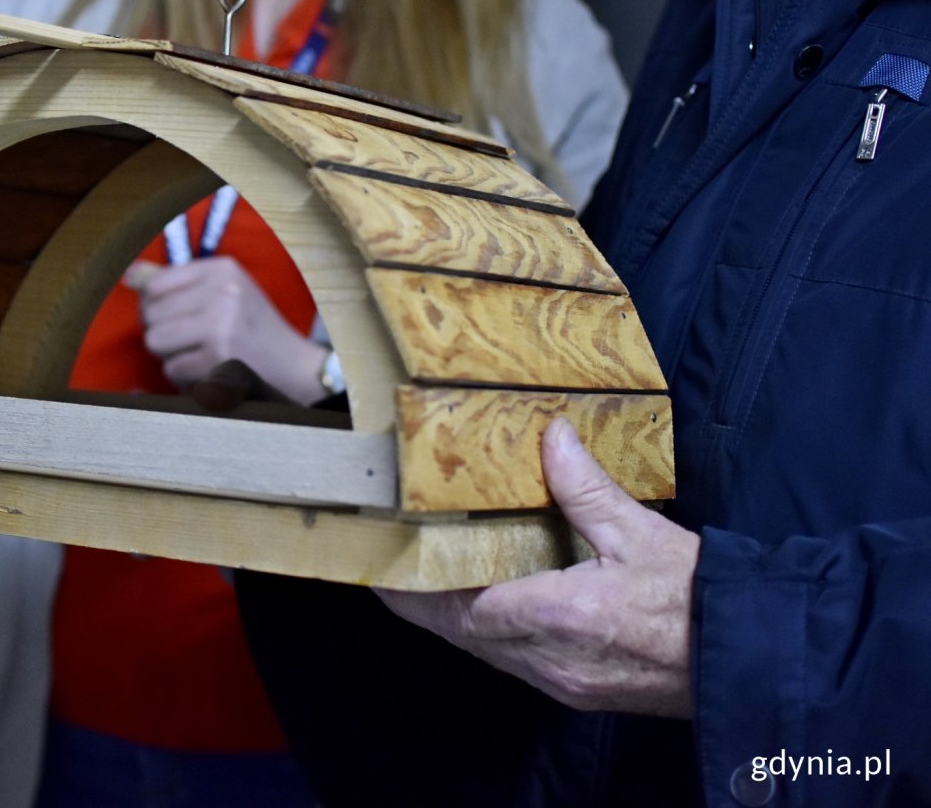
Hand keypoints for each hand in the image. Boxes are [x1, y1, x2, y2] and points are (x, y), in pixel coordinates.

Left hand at [126, 258, 327, 404]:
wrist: (294, 368)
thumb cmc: (252, 330)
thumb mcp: (223, 293)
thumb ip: (175, 284)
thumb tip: (130, 275)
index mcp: (222, 269)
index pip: (155, 285)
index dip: (156, 308)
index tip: (178, 319)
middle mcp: (222, 291)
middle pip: (151, 316)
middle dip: (165, 335)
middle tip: (196, 342)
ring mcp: (221, 324)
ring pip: (156, 342)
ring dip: (173, 357)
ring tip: (203, 356)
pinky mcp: (219, 357)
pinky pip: (173, 369)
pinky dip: (187, 378)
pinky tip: (212, 372)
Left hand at [379, 418, 698, 717]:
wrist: (747, 660)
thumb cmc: (698, 599)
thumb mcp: (640, 534)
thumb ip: (586, 489)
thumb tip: (552, 439)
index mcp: (557, 615)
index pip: (459, 607)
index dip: (413, 591)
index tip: (382, 569)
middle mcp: (548, 657)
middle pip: (461, 633)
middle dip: (424, 603)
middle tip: (396, 568)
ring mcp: (561, 681)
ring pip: (485, 650)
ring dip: (455, 618)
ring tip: (431, 578)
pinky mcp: (577, 690)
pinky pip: (514, 661)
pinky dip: (490, 633)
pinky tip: (490, 603)